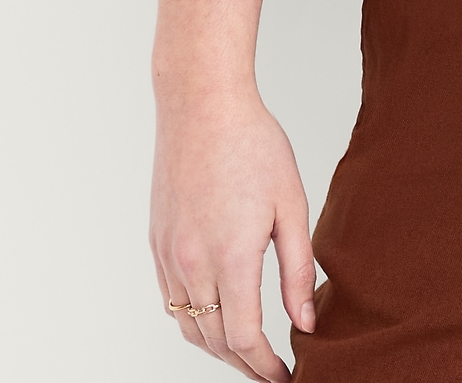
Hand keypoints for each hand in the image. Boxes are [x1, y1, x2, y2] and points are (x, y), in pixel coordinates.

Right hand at [150, 89, 316, 380]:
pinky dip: (194, 319)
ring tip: (248, 350)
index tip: (286, 375)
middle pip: (215, 341)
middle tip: (271, 369)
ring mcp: (169, 256)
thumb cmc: (252, 145)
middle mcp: (192, 264)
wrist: (202, 106)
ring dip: (217, 347)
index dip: (266, 366)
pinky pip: (172, 301)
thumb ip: (297, 268)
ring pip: (189, 326)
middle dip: (245, 363)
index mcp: (231, 257)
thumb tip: (303, 321)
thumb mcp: (291, 204)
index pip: (245, 338)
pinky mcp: (157, 244)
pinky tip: (216, 314)